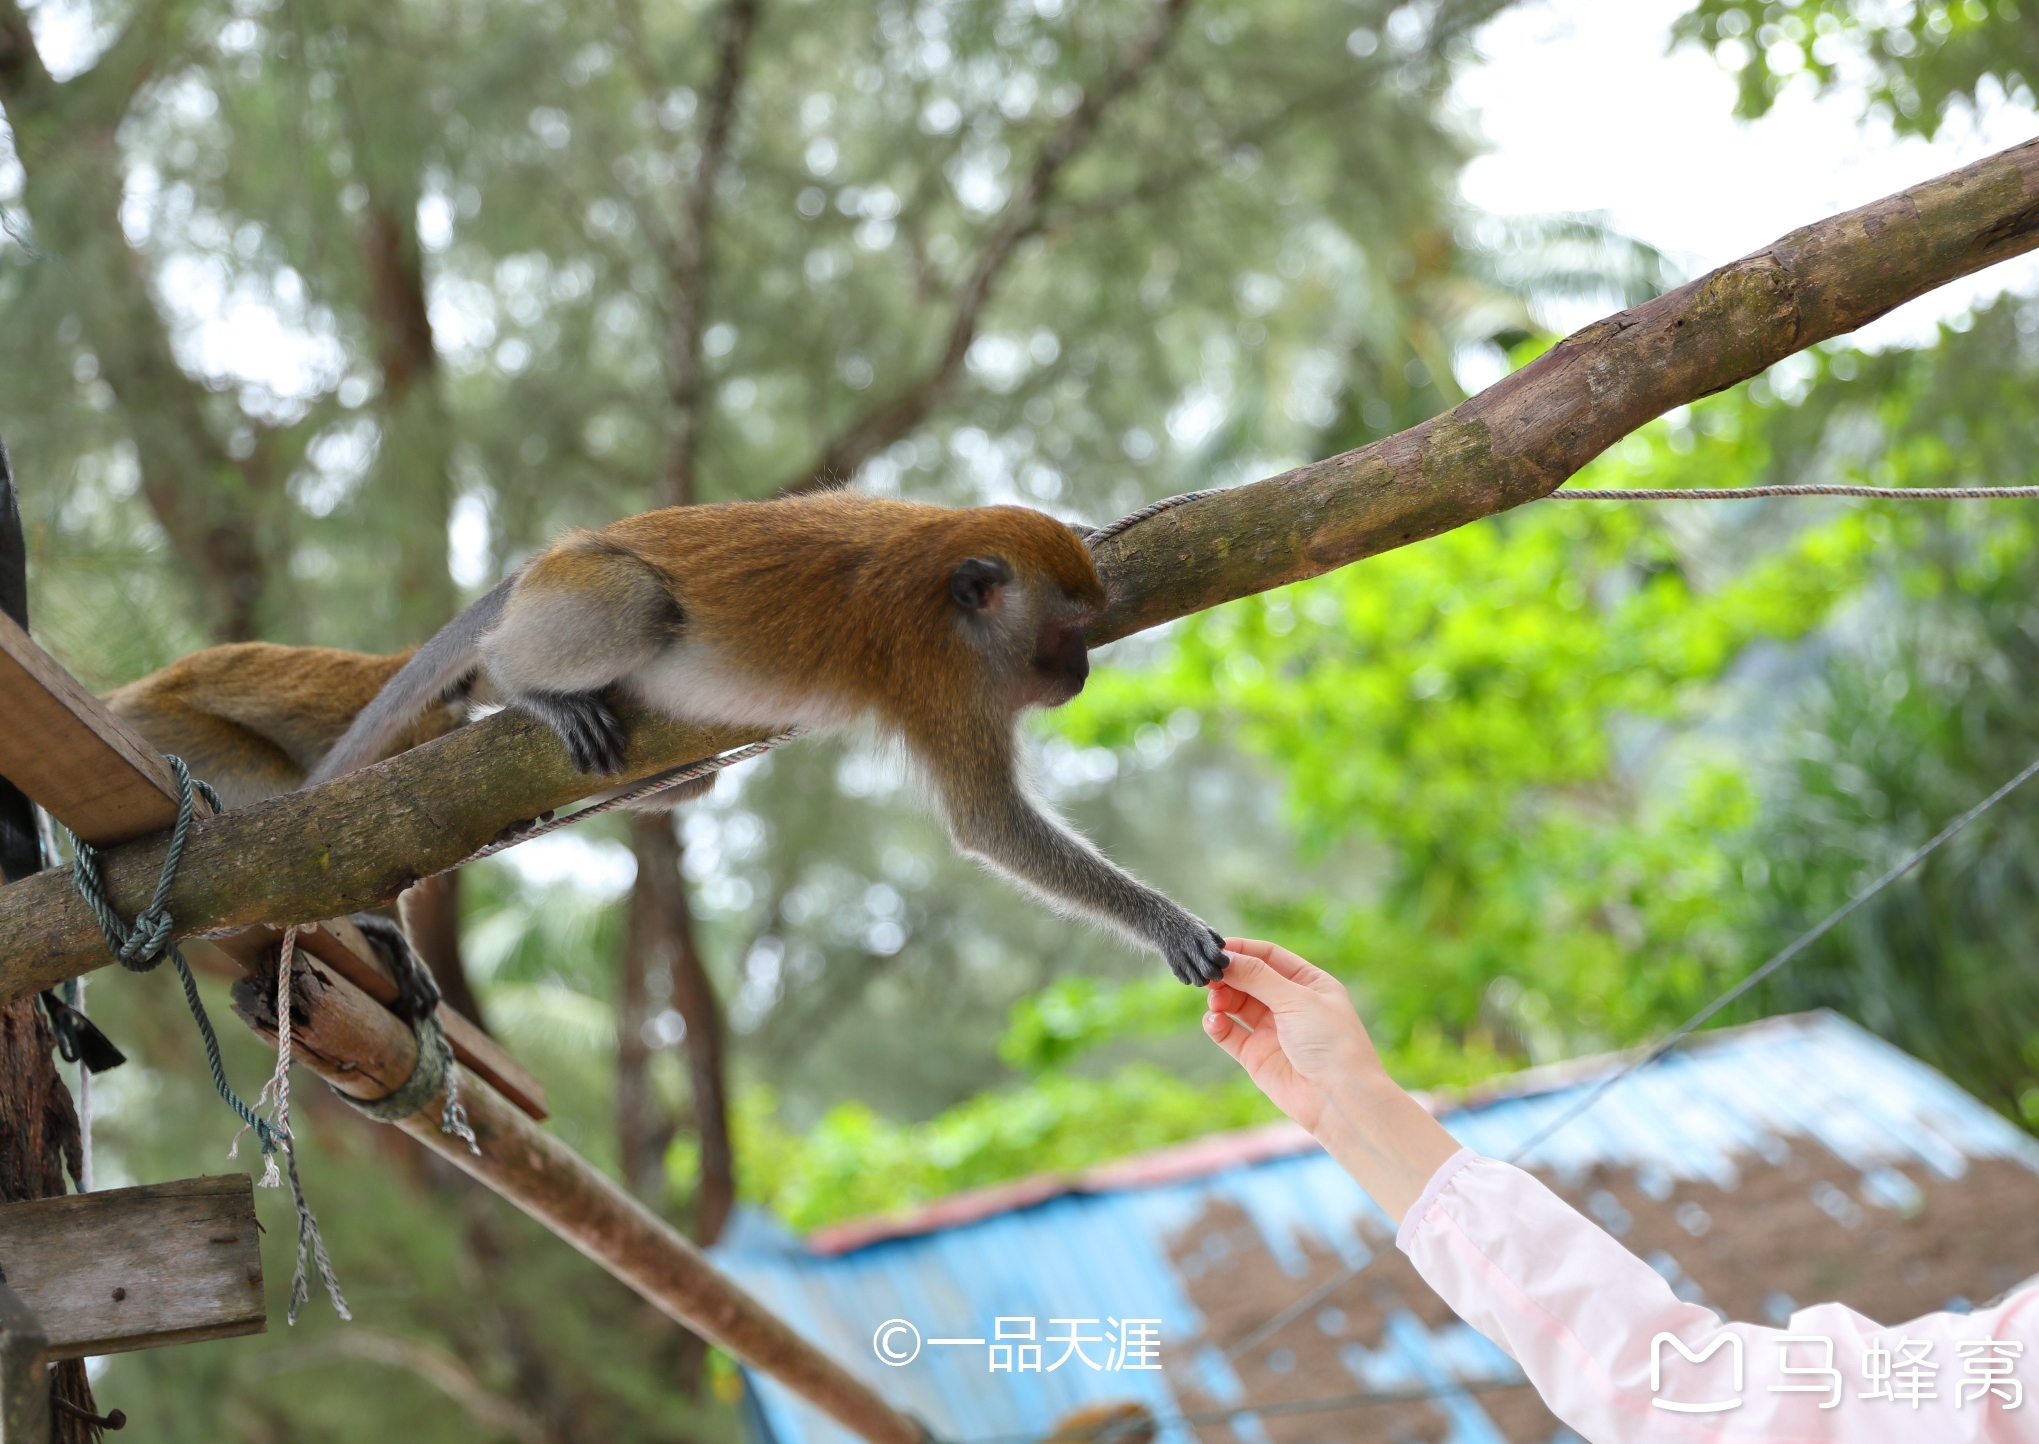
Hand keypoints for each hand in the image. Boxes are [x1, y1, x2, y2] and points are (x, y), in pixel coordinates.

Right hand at [1202, 938, 1381, 1134]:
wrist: (1339, 1099)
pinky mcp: (1257, 1056)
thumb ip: (1258, 977)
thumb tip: (1225, 957)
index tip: (1216, 948)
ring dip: (1221, 998)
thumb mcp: (1296, 999)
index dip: (1243, 950)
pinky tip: (1214, 1021)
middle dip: (1229, 975)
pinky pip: (1230, 1033)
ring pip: (1237, 1004)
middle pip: (1250, 979)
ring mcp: (1273, 1031)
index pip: (1269, 956)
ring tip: (1215, 1000)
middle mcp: (1290, 1004)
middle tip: (1209, 974)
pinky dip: (1217, 1025)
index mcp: (1309, 984)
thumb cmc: (1330, 1042)